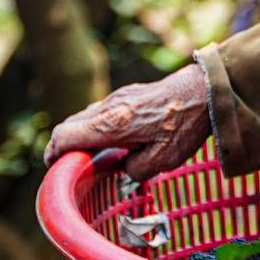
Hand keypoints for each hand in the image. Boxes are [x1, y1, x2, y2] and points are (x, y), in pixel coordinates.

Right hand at [46, 62, 213, 183]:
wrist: (206, 89)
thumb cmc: (186, 125)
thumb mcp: (164, 160)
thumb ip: (136, 170)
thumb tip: (124, 169)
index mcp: (111, 125)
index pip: (64, 136)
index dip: (53, 153)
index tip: (55, 168)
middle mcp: (108, 107)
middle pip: (69, 125)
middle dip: (62, 146)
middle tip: (68, 165)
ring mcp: (117, 97)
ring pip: (84, 116)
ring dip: (80, 135)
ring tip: (89, 155)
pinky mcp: (128, 93)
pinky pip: (100, 110)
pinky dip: (95, 126)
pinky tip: (110, 139)